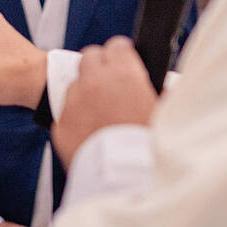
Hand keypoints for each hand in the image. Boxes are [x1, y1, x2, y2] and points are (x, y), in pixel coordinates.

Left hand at [52, 38, 156, 166]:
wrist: (125, 181)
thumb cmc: (151, 147)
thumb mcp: (165, 112)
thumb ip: (159, 91)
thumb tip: (162, 83)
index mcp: (123, 74)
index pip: (117, 45)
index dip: (123, 55)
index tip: (126, 63)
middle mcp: (94, 82)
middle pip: (90, 57)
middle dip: (100, 66)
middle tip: (111, 84)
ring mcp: (74, 102)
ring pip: (75, 84)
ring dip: (86, 92)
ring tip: (102, 113)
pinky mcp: (61, 125)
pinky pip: (66, 113)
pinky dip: (76, 118)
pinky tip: (91, 133)